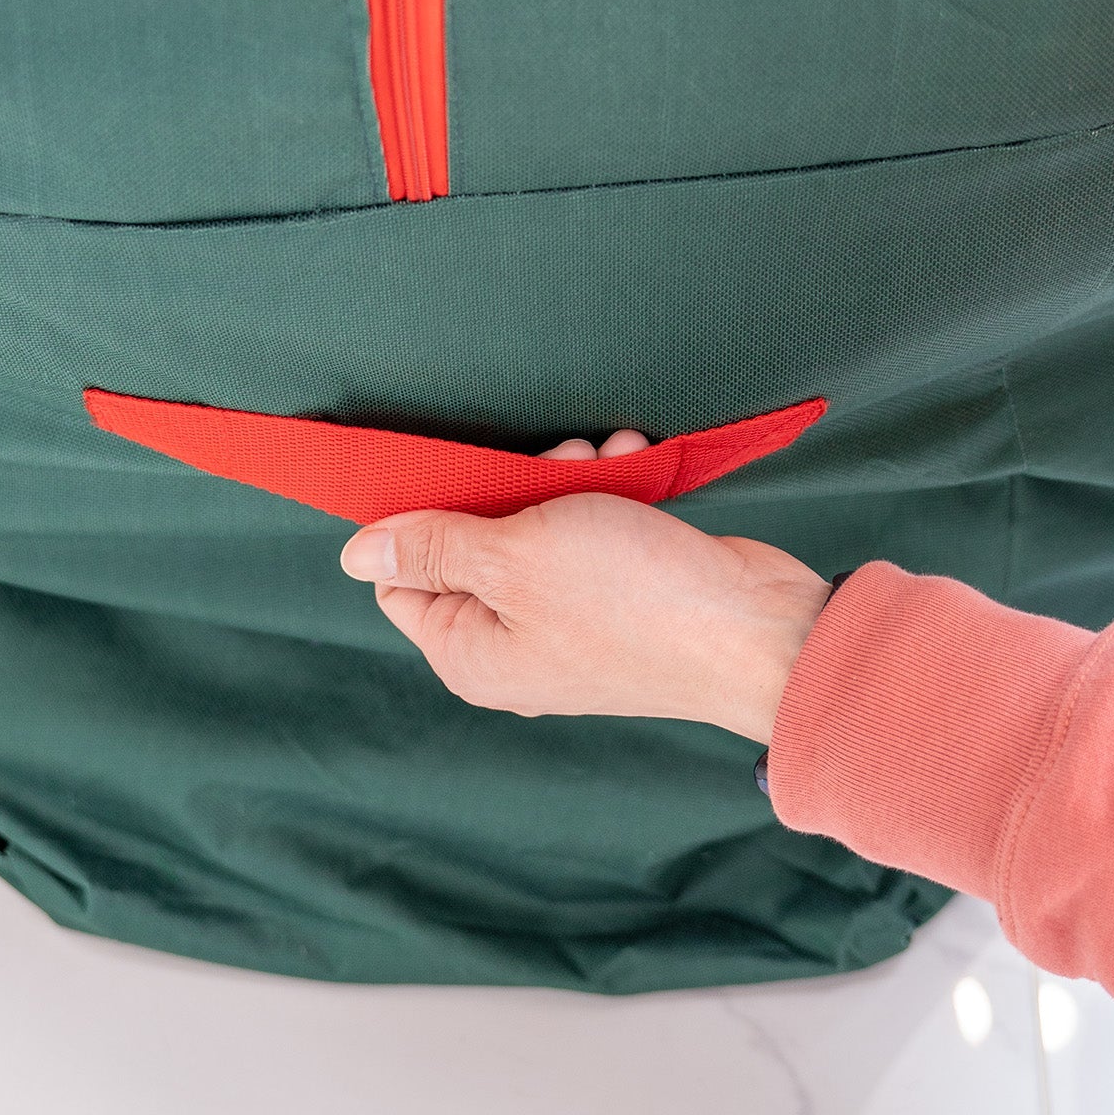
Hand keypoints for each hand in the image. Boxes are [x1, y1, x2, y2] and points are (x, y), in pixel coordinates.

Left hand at [338, 433, 831, 741]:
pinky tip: (630, 464)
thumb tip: (355, 556)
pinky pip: (589, 530)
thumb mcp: (514, 556)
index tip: (453, 477)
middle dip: (502, 488)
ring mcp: (569, 621)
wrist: (758, 629)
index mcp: (472, 654)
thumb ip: (434, 547)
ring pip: (534, 528)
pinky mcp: (619, 594)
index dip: (417, 522)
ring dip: (563, 479)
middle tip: (548, 465)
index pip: (401, 584)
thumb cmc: (634, 600)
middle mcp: (514, 645)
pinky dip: (606, 492)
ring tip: (600, 460)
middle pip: (469, 546)